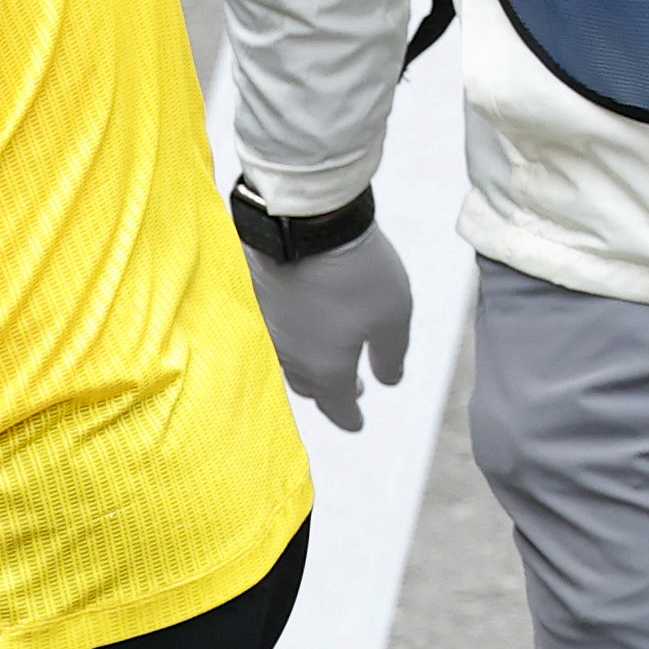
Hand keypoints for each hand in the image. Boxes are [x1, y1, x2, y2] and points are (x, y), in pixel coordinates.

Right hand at [244, 222, 415, 431]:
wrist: (304, 225)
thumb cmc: (353, 271)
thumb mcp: (393, 315)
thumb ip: (391, 354)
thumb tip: (388, 379)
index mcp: (326, 368)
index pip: (338, 406)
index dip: (350, 418)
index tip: (357, 424)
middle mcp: (290, 357)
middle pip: (309, 387)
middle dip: (330, 391)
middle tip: (350, 388)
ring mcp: (268, 330)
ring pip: (287, 361)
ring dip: (308, 365)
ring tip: (325, 355)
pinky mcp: (254, 303)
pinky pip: (272, 333)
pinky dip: (290, 337)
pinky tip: (300, 323)